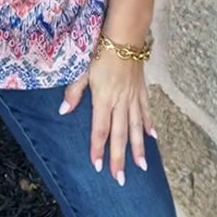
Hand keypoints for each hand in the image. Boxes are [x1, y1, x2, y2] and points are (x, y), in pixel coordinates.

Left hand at [59, 49, 156, 184]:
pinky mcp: (142, 90)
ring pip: (137, 127)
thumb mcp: (82, 70)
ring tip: (142, 166)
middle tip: (121, 179)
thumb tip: (64, 111)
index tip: (98, 166)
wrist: (124, 37)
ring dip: (139, 148)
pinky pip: (147, 111)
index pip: (100, 130)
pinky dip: (150, 125)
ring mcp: (133, 97)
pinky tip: (153, 138)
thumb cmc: (100, 51)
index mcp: (104, 99)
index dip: (99, 149)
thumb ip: (74, 92)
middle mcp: (120, 102)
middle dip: (120, 158)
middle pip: (120, 135)